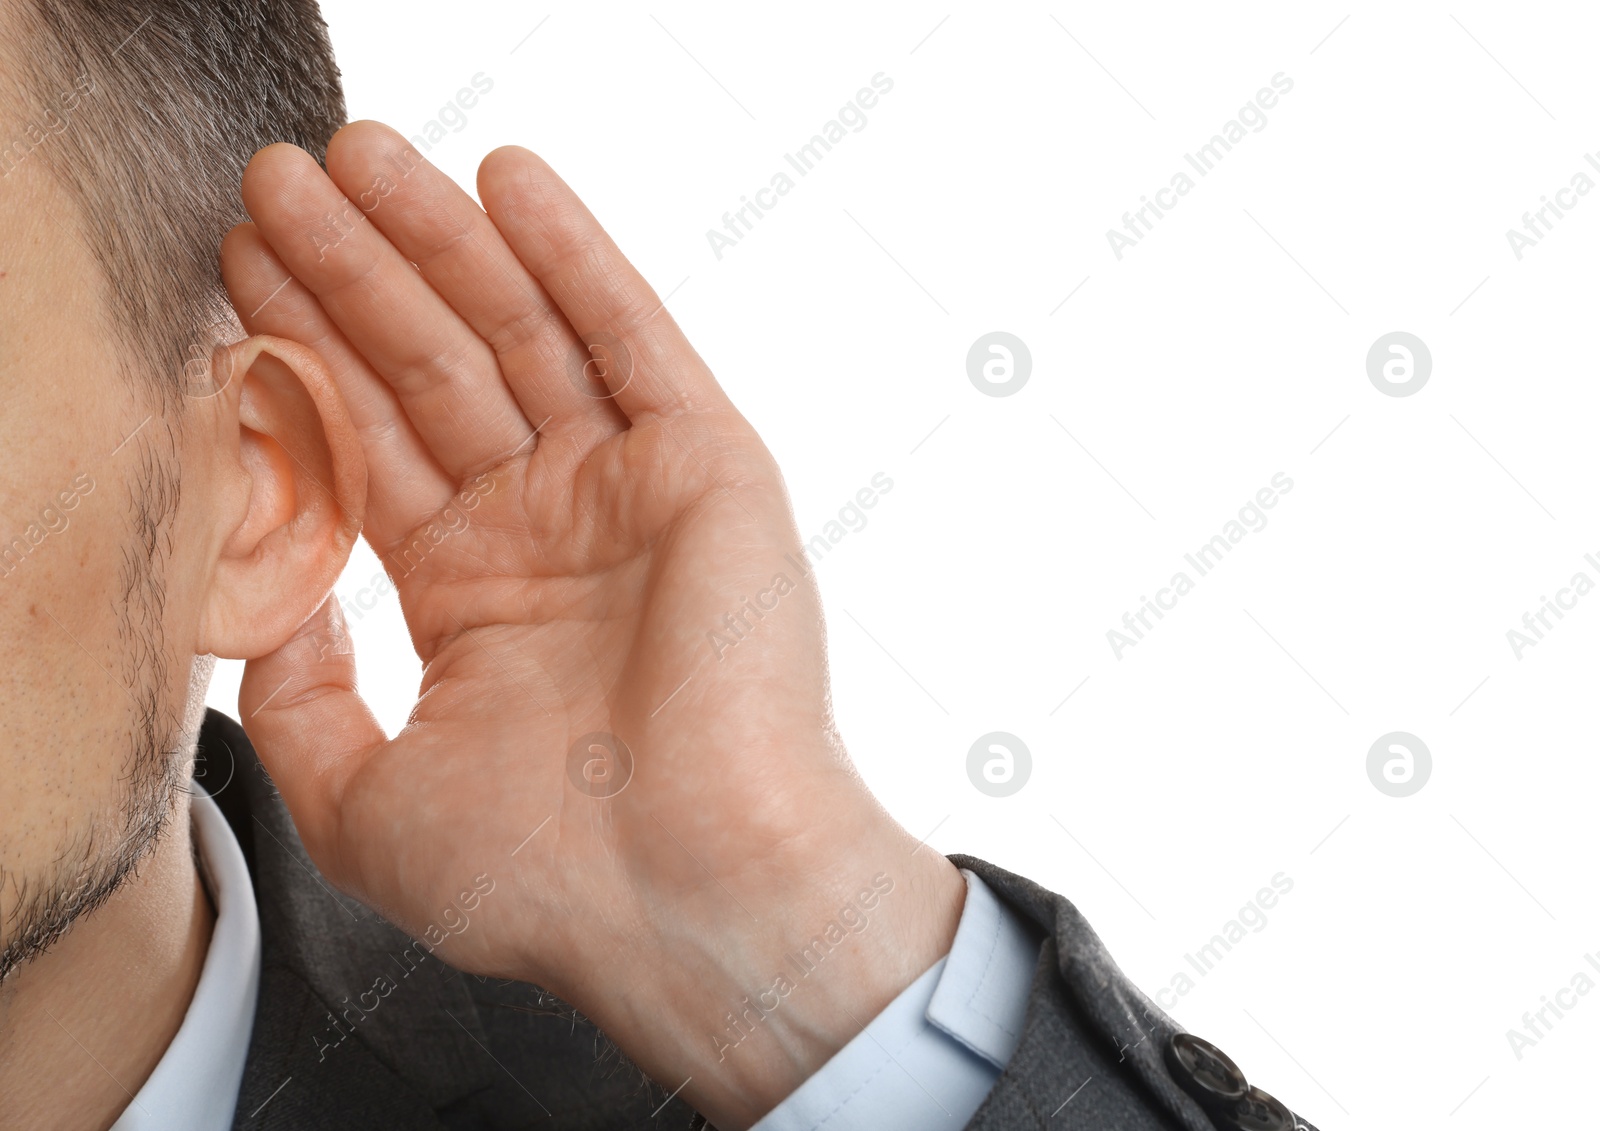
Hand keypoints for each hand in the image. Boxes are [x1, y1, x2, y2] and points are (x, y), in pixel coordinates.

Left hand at [220, 121, 964, 1128]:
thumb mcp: (364, 803)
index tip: (236, 277)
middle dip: (350, 274)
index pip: (374, 446)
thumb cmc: (548, 880)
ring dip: (438, 240)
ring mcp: (629, 493)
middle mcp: (552, 530)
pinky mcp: (705, 468)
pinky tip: (508, 179)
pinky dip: (573, 256)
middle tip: (276, 181)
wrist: (692, 898)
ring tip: (357, 154)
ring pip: (520, 334)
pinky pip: (631, 339)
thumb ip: (300, 704)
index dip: (302, 358)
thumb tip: (277, 606)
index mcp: (479, 599)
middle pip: (432, 369)